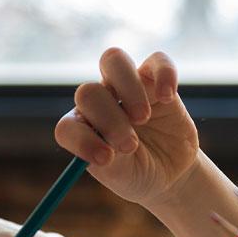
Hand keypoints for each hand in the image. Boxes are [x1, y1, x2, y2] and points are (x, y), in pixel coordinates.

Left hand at [54, 48, 198, 207]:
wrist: (169, 172)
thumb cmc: (137, 174)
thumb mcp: (123, 177)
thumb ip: (111, 163)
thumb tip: (105, 151)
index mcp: (81, 129)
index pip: (67, 126)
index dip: (81, 141)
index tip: (105, 159)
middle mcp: (98, 103)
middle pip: (87, 92)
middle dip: (108, 120)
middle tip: (130, 145)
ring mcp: (125, 86)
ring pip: (112, 60)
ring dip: (127, 89)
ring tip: (143, 118)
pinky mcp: (155, 78)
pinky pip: (157, 60)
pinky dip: (163, 74)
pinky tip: (167, 97)